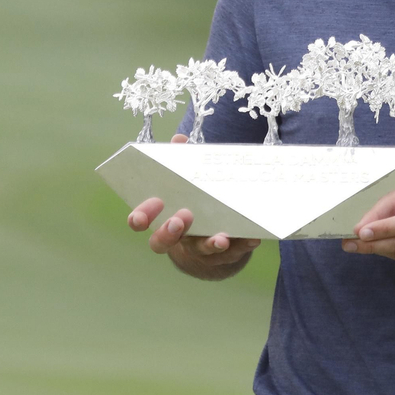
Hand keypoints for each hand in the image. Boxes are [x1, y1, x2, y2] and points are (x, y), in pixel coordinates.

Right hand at [127, 133, 259, 279]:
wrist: (211, 233)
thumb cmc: (192, 199)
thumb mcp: (184, 179)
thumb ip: (180, 160)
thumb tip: (179, 139)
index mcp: (160, 218)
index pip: (141, 220)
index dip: (142, 215)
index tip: (155, 201)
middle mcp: (176, 237)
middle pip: (162, 242)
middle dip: (169, 232)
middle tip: (181, 219)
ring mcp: (198, 248)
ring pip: (200, 250)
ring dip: (210, 244)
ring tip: (221, 238)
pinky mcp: (222, 254)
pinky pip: (232, 252)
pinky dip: (242, 245)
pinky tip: (253, 239)